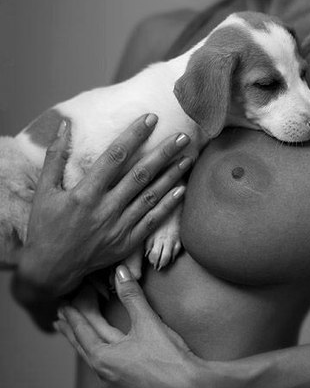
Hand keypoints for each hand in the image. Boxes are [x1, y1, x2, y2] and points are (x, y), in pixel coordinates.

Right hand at [18, 115, 191, 299]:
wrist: (51, 269)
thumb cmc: (45, 227)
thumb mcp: (44, 190)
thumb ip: (55, 156)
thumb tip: (66, 125)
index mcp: (85, 194)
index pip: (115, 157)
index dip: (134, 136)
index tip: (149, 119)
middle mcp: (105, 210)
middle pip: (140, 175)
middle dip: (163, 153)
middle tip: (181, 136)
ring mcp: (119, 227)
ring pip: (150, 196)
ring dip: (171, 176)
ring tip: (187, 157)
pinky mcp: (127, 242)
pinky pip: (152, 221)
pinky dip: (168, 205)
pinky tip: (181, 190)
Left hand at [55, 265, 224, 387]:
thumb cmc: (171, 357)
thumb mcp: (149, 322)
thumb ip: (131, 296)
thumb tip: (120, 271)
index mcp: (104, 358)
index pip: (82, 331)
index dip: (72, 315)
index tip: (63, 304)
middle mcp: (105, 379)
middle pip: (84, 350)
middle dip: (72, 332)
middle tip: (59, 320)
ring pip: (97, 369)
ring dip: (90, 351)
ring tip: (85, 344)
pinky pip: (112, 385)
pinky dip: (107, 371)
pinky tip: (111, 371)